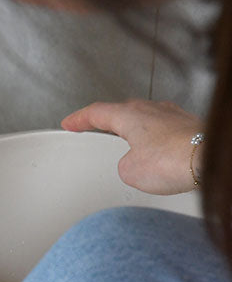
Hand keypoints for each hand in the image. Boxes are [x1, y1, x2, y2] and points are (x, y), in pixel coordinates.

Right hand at [61, 99, 203, 194]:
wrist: (211, 160)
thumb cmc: (174, 160)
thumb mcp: (130, 171)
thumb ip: (124, 165)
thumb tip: (133, 164)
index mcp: (129, 115)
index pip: (96, 112)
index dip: (79, 119)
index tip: (70, 122)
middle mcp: (152, 110)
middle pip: (121, 111)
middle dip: (107, 121)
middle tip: (96, 127)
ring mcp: (174, 116)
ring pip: (146, 119)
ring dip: (135, 130)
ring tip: (130, 145)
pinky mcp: (191, 127)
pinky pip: (165, 129)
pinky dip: (156, 138)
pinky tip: (160, 152)